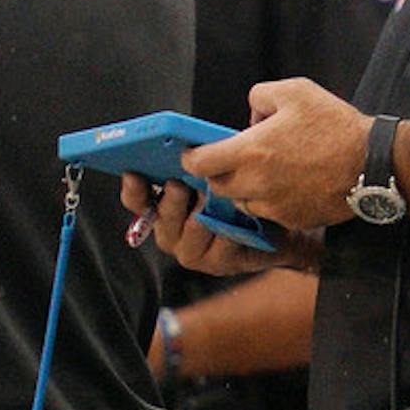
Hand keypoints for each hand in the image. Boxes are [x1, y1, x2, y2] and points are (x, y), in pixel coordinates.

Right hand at [120, 175, 282, 276]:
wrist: (276, 225)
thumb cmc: (240, 191)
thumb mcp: (217, 171)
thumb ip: (200, 161)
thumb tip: (193, 145)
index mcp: (164, 205)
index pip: (137, 200)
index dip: (133, 189)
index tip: (134, 173)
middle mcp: (171, 231)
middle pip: (162, 217)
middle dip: (171, 200)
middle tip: (179, 184)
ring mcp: (192, 250)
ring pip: (189, 232)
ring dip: (201, 214)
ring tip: (213, 197)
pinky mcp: (217, 264)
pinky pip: (219, 248)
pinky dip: (228, 232)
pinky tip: (238, 220)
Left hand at [179, 78, 368, 230]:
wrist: (373, 164)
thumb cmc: (335, 125)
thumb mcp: (296, 91)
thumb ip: (260, 97)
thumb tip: (252, 117)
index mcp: (251, 151)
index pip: (200, 163)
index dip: (192, 158)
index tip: (193, 153)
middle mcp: (256, 184)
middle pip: (217, 186)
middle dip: (218, 173)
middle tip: (231, 159)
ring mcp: (274, 206)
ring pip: (241, 202)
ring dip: (243, 189)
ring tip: (265, 171)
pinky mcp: (292, 219)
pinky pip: (268, 213)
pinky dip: (269, 201)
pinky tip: (288, 184)